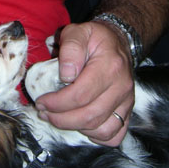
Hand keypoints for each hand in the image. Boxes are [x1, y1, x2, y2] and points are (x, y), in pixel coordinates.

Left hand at [34, 21, 134, 145]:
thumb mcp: (78, 32)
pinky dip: (95, 136)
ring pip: (101, 130)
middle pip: (89, 116)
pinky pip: (113, 136)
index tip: (41, 101)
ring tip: (57, 118)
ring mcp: (127, 101)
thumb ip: (71, 48)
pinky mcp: (127, 111)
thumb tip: (66, 75)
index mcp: (109, 66)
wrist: (117, 41)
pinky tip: (80, 124)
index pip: (80, 95)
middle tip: (44, 112)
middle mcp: (122, 86)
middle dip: (60, 119)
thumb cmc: (93, 38)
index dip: (56, 103)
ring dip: (75, 128)